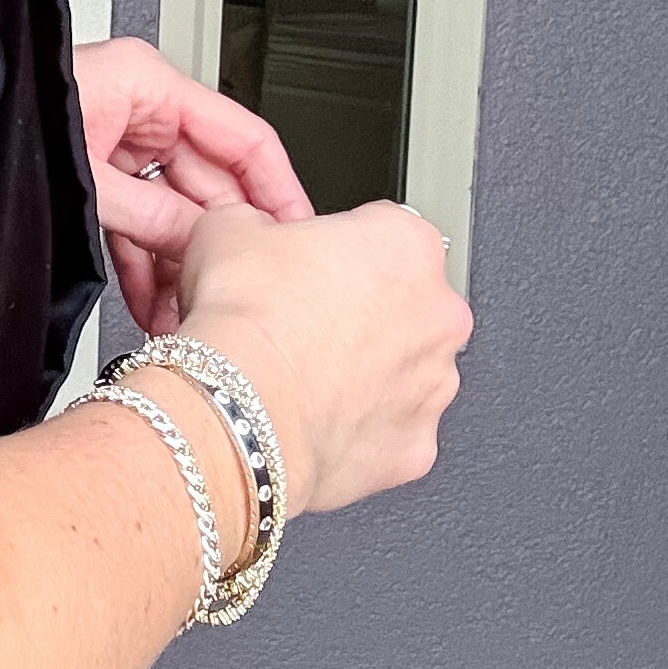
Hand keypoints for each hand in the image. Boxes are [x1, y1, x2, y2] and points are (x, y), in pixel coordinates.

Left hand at [73, 37, 312, 331]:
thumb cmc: (4, 122)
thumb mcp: (88, 175)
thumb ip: (154, 214)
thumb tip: (205, 248)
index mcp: (148, 83)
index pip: (245, 137)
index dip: (279, 190)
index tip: (300, 235)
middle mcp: (139, 107)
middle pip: (209, 182)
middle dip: (218, 246)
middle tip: (235, 292)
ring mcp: (116, 139)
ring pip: (171, 209)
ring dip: (179, 265)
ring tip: (187, 314)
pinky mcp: (92, 171)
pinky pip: (135, 219)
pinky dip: (141, 261)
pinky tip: (149, 302)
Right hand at [177, 200, 469, 518]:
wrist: (238, 404)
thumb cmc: (248, 320)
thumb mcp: (228, 229)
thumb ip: (255, 222)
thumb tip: (245, 232)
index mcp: (407, 244)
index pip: (380, 232)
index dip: (335, 247)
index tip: (310, 264)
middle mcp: (438, 312)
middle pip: (404, 303)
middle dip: (361, 312)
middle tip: (303, 321)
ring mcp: (434, 384)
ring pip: (404, 370)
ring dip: (365, 370)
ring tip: (303, 374)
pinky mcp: (416, 446)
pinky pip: (391, 429)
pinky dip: (360, 426)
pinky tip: (314, 417)